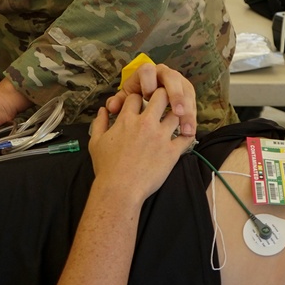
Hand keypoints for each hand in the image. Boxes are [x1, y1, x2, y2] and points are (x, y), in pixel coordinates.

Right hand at [89, 88, 194, 204]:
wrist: (119, 190)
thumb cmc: (106, 168)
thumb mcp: (95, 143)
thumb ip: (99, 123)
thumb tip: (102, 110)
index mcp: (127, 120)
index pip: (135, 96)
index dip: (138, 97)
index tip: (140, 103)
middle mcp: (146, 124)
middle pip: (161, 96)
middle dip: (163, 95)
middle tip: (164, 100)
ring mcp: (161, 137)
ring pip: (176, 114)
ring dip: (177, 114)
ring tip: (176, 117)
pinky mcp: (172, 152)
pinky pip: (186, 137)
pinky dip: (188, 133)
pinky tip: (186, 133)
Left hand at [104, 62, 196, 136]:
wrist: (149, 94)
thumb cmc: (136, 96)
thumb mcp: (126, 98)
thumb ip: (118, 102)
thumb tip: (110, 107)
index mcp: (147, 72)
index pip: (148, 71)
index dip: (148, 83)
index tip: (147, 97)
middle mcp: (165, 73)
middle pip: (173, 79)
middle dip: (176, 95)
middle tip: (177, 112)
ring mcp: (179, 82)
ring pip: (187, 92)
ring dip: (188, 111)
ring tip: (186, 129)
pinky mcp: (188, 94)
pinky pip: (193, 104)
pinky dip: (191, 119)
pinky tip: (189, 132)